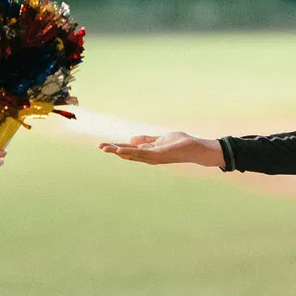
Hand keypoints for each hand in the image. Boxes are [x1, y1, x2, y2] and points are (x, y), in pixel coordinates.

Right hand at [97, 132, 224, 167]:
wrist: (195, 148)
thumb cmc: (180, 143)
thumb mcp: (160, 139)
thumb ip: (147, 139)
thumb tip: (131, 139)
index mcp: (148, 151)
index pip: (129, 149)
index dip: (116, 147)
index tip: (103, 145)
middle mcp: (148, 156)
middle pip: (127, 153)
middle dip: (113, 150)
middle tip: (99, 146)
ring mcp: (153, 156)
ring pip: (132, 154)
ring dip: (119, 151)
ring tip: (106, 148)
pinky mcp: (158, 155)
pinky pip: (142, 153)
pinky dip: (131, 151)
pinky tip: (122, 149)